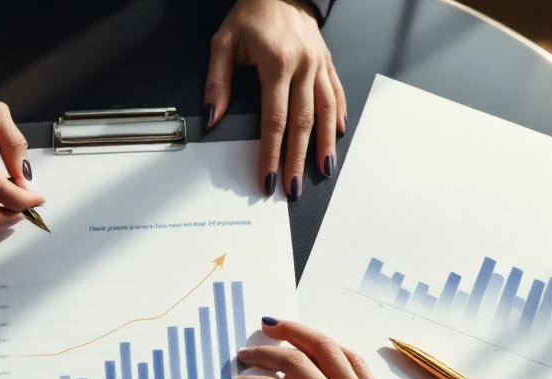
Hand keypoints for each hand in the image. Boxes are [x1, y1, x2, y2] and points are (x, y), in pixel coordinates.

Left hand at [205, 0, 345, 199]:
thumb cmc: (252, 13)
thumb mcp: (224, 42)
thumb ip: (217, 82)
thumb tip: (214, 116)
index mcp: (277, 63)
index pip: (274, 120)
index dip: (271, 153)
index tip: (268, 177)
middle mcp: (303, 66)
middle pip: (302, 123)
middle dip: (297, 160)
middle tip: (293, 188)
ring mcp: (319, 65)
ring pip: (324, 113)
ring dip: (323, 146)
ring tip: (322, 171)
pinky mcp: (327, 63)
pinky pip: (335, 94)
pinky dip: (337, 117)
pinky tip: (336, 137)